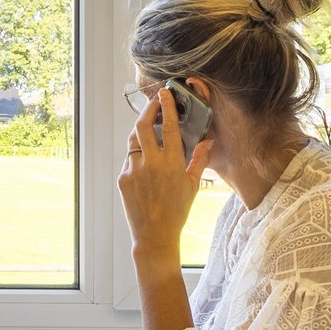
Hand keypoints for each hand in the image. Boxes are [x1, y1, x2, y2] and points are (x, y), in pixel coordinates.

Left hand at [118, 88, 215, 255]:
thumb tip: (207, 141)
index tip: (166, 93)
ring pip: (133, 140)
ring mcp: (134, 170)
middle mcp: (151, 163)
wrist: (155, 236)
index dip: (168, 107)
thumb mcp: (193, 185)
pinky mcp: (123, 178)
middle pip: (143, 125)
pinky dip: (137, 154)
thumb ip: (199, 160)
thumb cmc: (177, 212)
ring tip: (149, 125)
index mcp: (172, 163)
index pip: (170, 127)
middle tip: (154, 102)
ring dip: (140, 129)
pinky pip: (129, 159)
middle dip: (148, 109)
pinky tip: (145, 158)